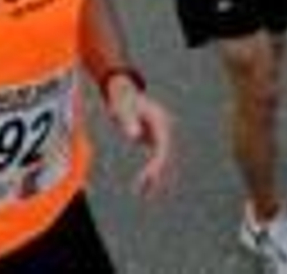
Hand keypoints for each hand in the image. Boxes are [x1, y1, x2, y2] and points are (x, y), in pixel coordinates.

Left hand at [106, 79, 175, 199]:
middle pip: (164, 155)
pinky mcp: (154, 138)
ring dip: (154, 175)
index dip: (156, 164)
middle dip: (156, 174)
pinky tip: (143, 185)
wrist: (123, 92)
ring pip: (161, 158)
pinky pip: (156, 157)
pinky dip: (151, 170)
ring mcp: (160, 134)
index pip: (162, 148)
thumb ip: (128, 121)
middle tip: (144, 193)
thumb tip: (134, 136)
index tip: (147, 177)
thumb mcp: (122, 109)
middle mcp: (164, 128)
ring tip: (144, 194)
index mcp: (160, 121)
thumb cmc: (122, 100)